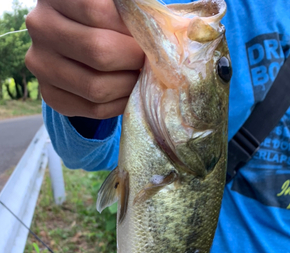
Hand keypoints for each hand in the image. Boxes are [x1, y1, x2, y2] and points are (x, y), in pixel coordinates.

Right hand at [25, 0, 144, 118]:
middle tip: (146, 60)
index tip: (147, 36)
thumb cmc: (103, 17)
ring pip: (97, 88)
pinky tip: (127, 92)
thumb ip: (127, 11)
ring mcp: (41, 64)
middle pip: (99, 52)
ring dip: (129, 86)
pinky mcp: (50, 95)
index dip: (131, 27)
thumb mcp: (111, 5)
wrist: (75, 42)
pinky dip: (119, 104)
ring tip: (138, 75)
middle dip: (133, 60)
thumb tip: (153, 38)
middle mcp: (40, 27)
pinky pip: (95, 110)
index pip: (98, 11)